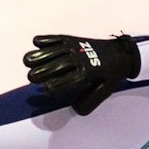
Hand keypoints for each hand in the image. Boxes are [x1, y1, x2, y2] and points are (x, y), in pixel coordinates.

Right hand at [23, 33, 139, 114]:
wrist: (122, 52)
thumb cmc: (111, 74)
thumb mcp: (106, 90)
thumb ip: (92, 100)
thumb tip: (76, 110)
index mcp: (88, 72)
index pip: (68, 80)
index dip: (56, 86)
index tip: (47, 91)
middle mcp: (78, 58)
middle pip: (57, 65)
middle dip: (42, 71)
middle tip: (31, 78)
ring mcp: (74, 46)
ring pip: (53, 50)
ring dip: (39, 55)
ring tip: (26, 62)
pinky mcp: (70, 39)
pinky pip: (56, 38)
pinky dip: (46, 39)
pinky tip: (36, 44)